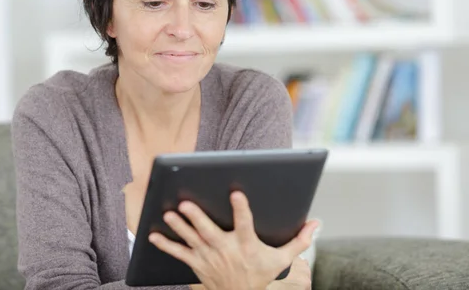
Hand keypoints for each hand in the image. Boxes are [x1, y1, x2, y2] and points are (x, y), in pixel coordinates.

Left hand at [148, 191, 318, 289]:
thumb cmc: (263, 276)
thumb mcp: (284, 261)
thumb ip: (300, 241)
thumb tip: (317, 223)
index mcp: (247, 246)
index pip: (245, 224)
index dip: (241, 209)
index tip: (237, 193)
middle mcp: (226, 251)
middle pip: (210, 232)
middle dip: (197, 218)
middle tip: (186, 202)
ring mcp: (209, 259)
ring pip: (192, 240)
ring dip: (179, 227)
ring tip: (168, 213)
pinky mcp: (198, 265)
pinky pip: (179, 255)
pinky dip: (166, 246)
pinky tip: (152, 236)